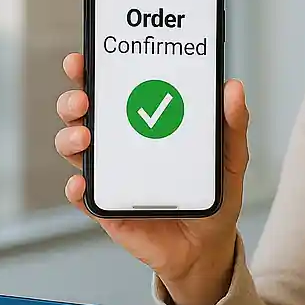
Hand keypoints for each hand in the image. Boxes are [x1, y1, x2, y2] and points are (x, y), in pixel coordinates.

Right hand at [54, 52, 249, 304]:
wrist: (207, 246)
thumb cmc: (213, 194)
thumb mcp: (230, 158)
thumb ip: (232, 125)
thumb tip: (234, 88)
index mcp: (145, 121)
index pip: (114, 89)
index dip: (93, 71)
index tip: (84, 58)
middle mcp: (121, 143)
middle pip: (84, 113)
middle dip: (74, 100)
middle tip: (83, 99)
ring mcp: (110, 174)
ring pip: (74, 147)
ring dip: (70, 137)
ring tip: (85, 137)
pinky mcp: (105, 206)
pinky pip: (81, 195)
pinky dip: (76, 186)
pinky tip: (83, 182)